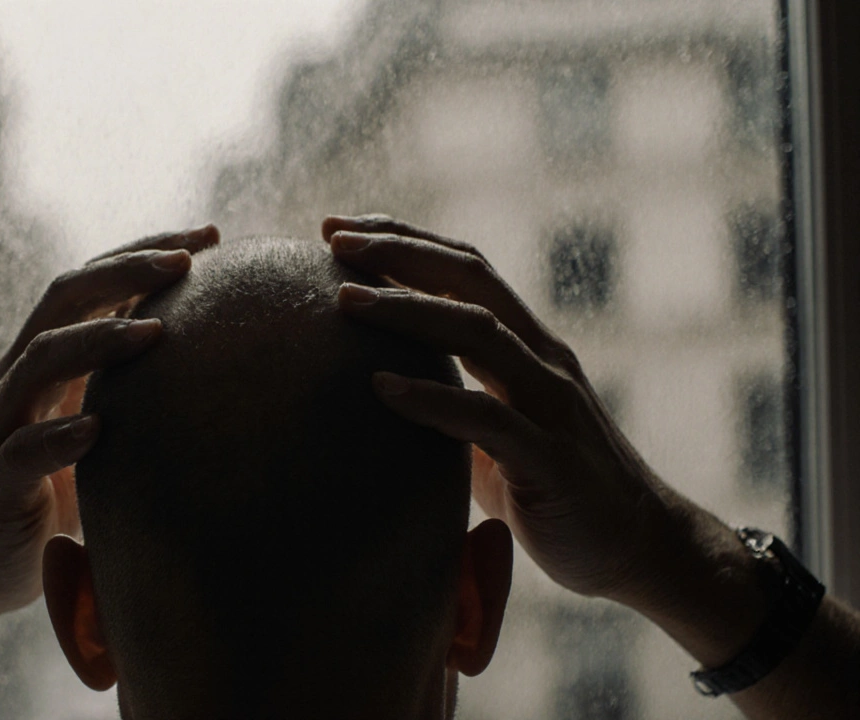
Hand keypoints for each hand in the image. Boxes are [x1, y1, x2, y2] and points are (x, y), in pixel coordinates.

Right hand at [0, 226, 219, 659]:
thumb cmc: (46, 493)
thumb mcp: (90, 427)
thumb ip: (124, 390)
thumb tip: (206, 359)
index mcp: (42, 359)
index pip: (88, 284)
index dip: (140, 253)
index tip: (208, 236)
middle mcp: (15, 380)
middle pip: (62, 300)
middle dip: (125, 271)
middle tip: (188, 260)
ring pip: (41, 363)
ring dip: (98, 341)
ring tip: (155, 332)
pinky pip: (22, 454)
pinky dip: (58, 439)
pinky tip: (96, 430)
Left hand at [323, 214, 671, 600]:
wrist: (641, 550)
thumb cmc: (552, 491)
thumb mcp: (494, 433)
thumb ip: (452, 403)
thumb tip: (378, 394)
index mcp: (527, 346)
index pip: (465, 269)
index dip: (405, 239)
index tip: (338, 229)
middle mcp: (543, 359)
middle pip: (470, 279)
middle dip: (398, 251)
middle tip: (331, 239)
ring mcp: (552, 403)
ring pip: (479, 331)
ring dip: (406, 309)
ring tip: (343, 301)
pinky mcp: (551, 459)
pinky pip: (486, 417)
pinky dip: (431, 398)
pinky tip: (380, 388)